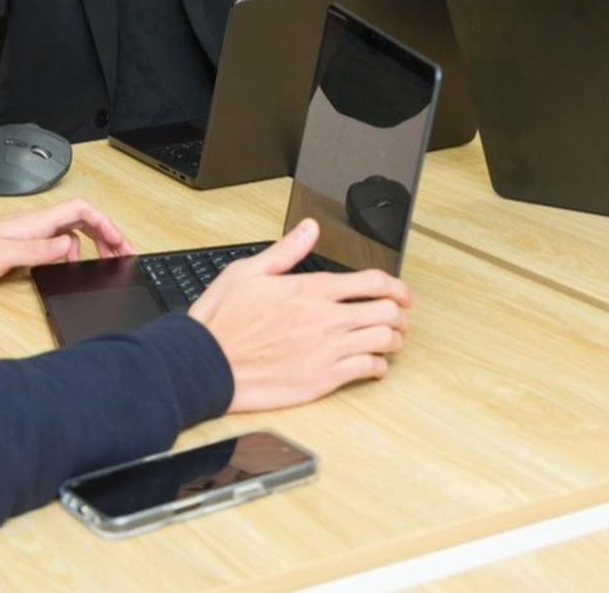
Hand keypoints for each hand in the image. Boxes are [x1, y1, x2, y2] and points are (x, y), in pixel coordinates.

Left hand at [0, 199, 133, 283]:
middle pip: (82, 219)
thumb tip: (70, 247)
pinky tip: (72, 265)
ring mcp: (28, 231)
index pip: (81, 211)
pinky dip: (73, 251)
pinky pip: (57, 241)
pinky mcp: (21, 241)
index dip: (106, 224)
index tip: (121, 244)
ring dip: (93, 243)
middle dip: (107, 235)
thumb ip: (38, 251)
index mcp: (34, 221)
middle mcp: (34, 222)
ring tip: (105, 262)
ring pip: (72, 230)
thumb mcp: (1, 254)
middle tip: (123, 256)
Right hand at [189, 219, 414, 412]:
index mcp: (311, 290)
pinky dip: (378, 367)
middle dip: (401, 313)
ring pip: (384, 341)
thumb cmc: (222, 321)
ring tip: (390, 340)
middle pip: (388, 311)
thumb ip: (286, 251)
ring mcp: (327, 351)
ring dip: (393, 339)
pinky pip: (368, 370)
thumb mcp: (247, 272)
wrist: (207, 364)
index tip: (402, 292)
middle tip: (401, 317)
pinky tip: (372, 365)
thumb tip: (309, 229)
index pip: (373, 282)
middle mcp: (326, 319)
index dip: (397, 286)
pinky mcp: (323, 379)